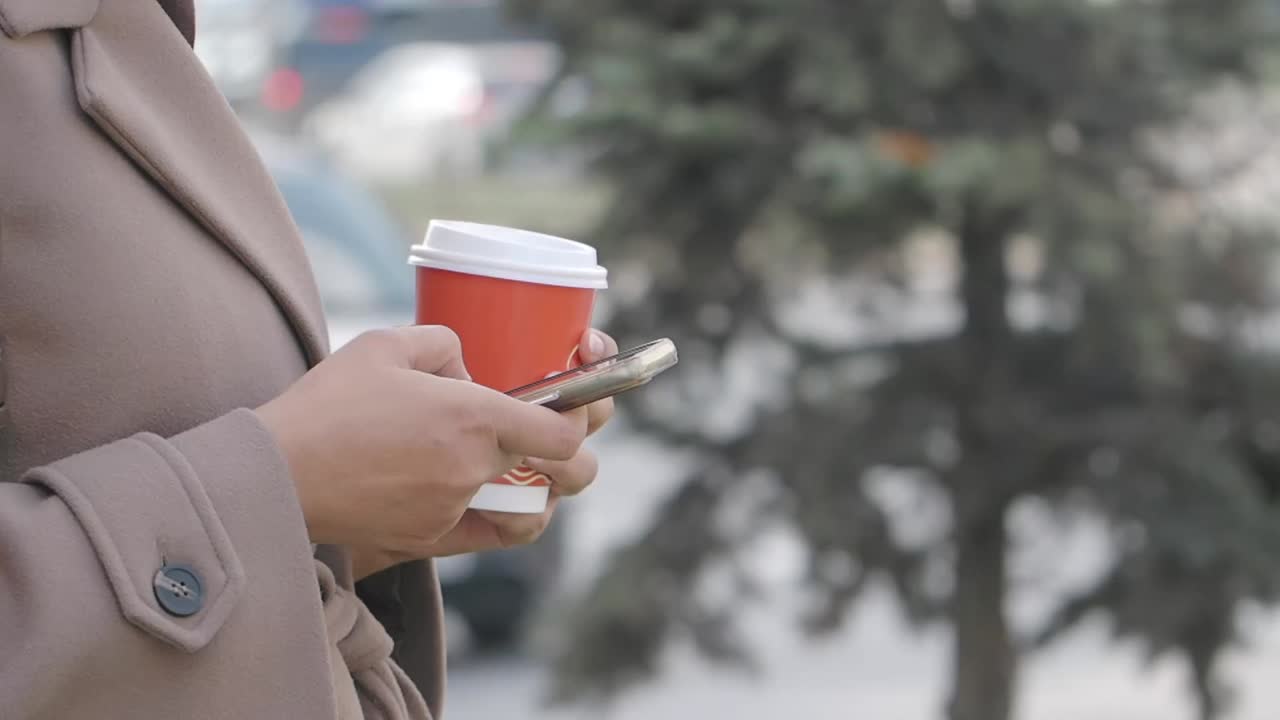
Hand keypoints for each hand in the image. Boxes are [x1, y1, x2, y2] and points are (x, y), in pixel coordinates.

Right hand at [255, 325, 588, 569]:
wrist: (274, 474)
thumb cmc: (326, 405)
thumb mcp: (385, 344)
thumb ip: (444, 343)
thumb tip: (468, 369)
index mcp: (473, 418)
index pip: (567, 431)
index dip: (586, 416)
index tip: (579, 399)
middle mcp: (473, 469)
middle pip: (564, 470)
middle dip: (574, 451)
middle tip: (560, 428)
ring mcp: (456, 510)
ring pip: (532, 506)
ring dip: (542, 485)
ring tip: (528, 459)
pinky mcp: (431, 540)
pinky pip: (493, 534)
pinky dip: (507, 517)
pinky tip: (501, 495)